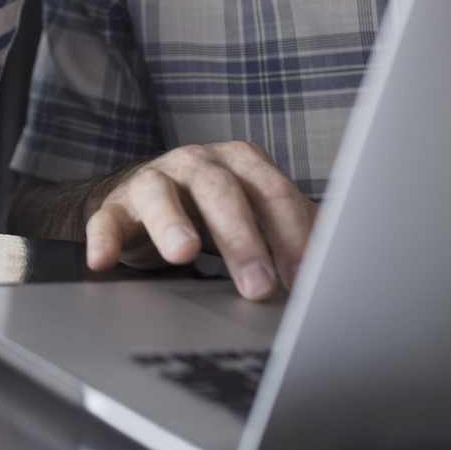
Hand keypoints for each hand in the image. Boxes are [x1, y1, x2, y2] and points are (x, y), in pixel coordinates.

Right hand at [81, 142, 315, 299]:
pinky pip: (106, 219)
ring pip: (161, 194)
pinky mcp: (113, 204)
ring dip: (172, 223)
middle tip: (259, 286)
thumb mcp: (255, 219)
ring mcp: (152, 180)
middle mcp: (197, 163)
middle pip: (221, 190)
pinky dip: (103, 238)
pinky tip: (103, 261)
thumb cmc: (211, 217)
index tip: (308, 279)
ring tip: (183, 254)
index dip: (292, 235)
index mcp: (240, 163)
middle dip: (242, 239)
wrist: (142, 206)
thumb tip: (348, 266)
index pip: (272, 193)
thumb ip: (291, 233)